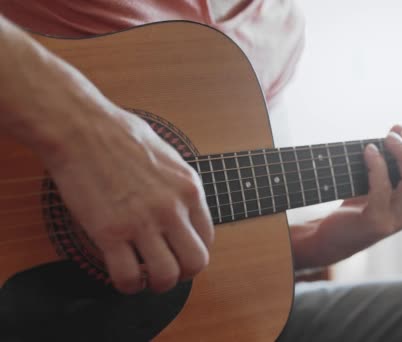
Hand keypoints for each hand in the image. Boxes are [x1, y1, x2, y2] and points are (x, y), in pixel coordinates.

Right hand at [0, 17, 213, 293]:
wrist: (81, 128)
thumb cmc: (120, 136)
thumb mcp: (168, 157)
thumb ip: (179, 186)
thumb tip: (183, 208)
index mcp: (189, 189)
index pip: (207, 238)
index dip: (192, 251)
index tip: (177, 252)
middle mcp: (172, 208)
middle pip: (195, 262)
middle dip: (183, 273)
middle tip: (166, 270)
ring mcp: (142, 222)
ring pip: (166, 276)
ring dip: (156, 284)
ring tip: (144, 276)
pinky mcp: (110, 233)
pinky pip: (128, 277)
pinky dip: (128, 285)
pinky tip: (123, 276)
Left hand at [290, 121, 401, 268]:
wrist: (332, 236)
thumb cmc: (356, 204)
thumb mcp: (378, 177)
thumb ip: (391, 156)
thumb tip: (399, 127)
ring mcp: (398, 220)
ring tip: (388, 137)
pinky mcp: (377, 222)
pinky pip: (383, 189)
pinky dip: (378, 166)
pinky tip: (369, 150)